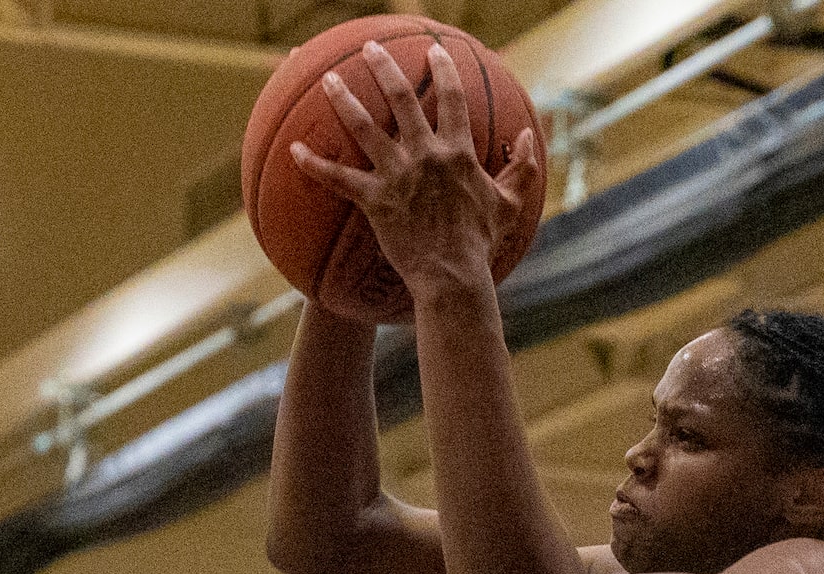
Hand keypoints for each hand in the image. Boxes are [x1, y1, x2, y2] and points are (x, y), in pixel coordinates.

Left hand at [291, 40, 540, 305]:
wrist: (452, 276)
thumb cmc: (480, 243)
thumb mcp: (510, 203)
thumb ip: (523, 167)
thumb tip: (529, 135)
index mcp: (457, 151)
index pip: (452, 98)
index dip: (443, 69)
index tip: (433, 51)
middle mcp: (425, 154)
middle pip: (402, 98)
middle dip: (384, 67)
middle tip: (370, 49)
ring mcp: (397, 175)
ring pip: (364, 127)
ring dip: (344, 99)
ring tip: (327, 79)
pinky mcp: (374, 200)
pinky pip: (337, 179)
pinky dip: (314, 165)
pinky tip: (294, 151)